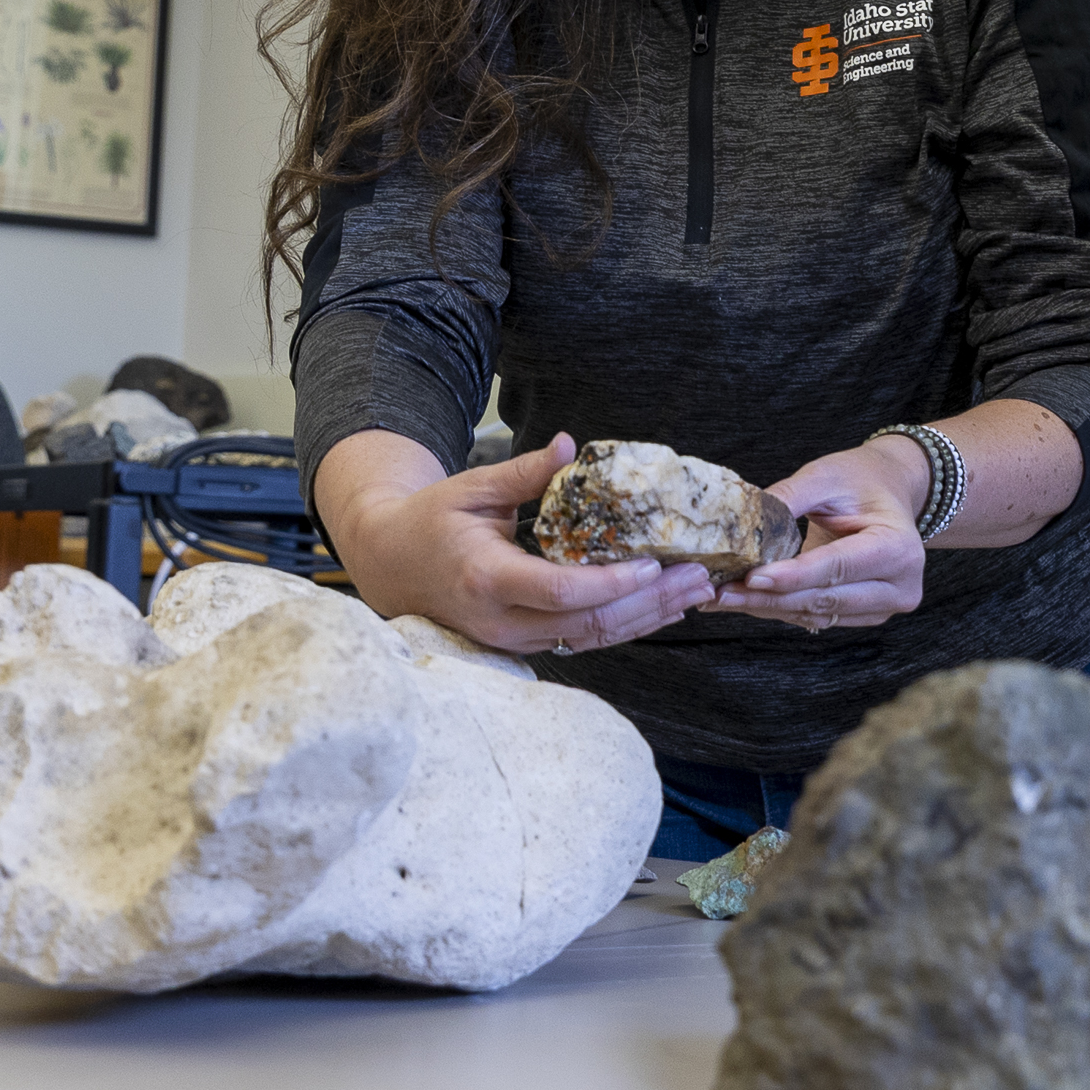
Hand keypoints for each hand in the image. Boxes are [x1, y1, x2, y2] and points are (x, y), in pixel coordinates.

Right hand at [327, 433, 713, 658]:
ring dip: (648, 618)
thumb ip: (525, 473)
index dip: (614, 582)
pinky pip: (583, 640)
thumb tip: (570, 445)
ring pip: (592, 638)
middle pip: (588, 623)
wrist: (390, 567)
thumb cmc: (431, 521)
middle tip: (698, 577)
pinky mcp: (526, 645)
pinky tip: (663, 608)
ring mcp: (514, 641)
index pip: (562, 590)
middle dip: (649, 603)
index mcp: (488, 579)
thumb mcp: (473, 488)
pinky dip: (627, 625)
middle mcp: (503, 621)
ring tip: (695, 592)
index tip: (655, 563)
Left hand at [709, 436, 927, 631]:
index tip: (751, 577)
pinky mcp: (865, 615)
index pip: (838, 567)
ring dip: (767, 607)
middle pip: (824, 599)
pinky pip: (817, 617)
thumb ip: (787, 498)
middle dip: (769, 598)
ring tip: (723, 596)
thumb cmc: (860, 480)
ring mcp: (885, 607)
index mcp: (898, 547)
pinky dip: (780, 608)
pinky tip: (747, 599)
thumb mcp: (825, 476)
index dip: (793, 576)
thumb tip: (739, 521)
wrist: (889, 491)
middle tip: (720, 592)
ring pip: (817, 614)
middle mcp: (900, 586)